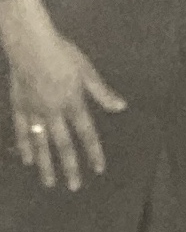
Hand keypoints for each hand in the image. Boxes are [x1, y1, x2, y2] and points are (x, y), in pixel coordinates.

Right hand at [2, 0, 124, 189]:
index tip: (98, 170)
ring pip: (40, 143)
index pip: (87, 134)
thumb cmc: (62, 54)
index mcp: (74, 103)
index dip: (93, 152)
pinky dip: (24, 146)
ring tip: (49, 183)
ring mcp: (33, 111)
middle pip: (63, 145)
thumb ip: (102, 92)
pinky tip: (27, 160)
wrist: (29, 44)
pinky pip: (20, 131)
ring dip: (46, 164)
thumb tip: (121, 107)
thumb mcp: (87, 71)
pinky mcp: (18, 106)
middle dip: (69, 167)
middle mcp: (54, 112)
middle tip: (74, 187)